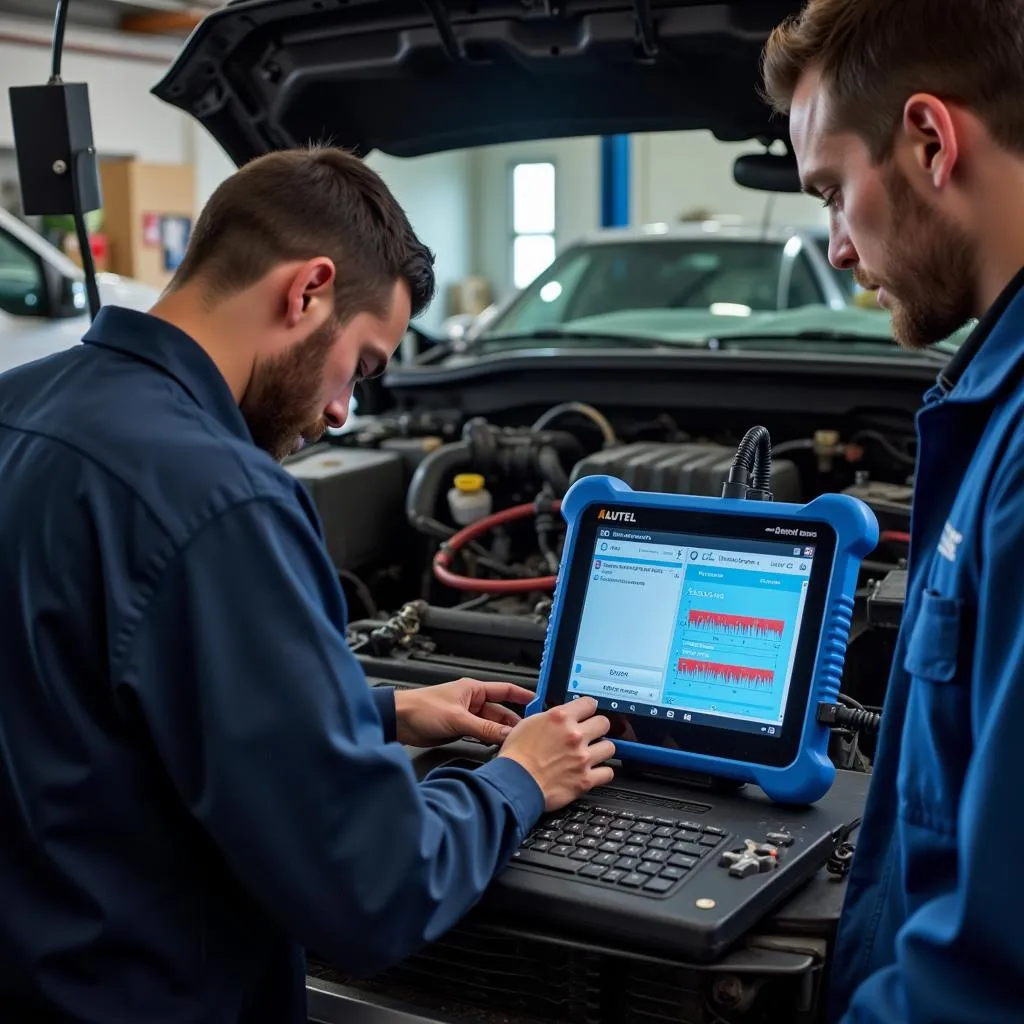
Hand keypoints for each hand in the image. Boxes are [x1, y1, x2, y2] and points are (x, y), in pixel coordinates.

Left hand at [393, 678, 534, 746]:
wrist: (398, 721)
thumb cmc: (421, 709)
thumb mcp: (457, 719)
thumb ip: (484, 728)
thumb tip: (506, 734)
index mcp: (473, 690)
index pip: (505, 690)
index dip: (523, 696)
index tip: (539, 703)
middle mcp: (471, 701)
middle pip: (500, 712)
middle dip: (513, 722)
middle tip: (528, 735)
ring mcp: (466, 716)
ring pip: (490, 725)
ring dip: (500, 734)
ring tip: (515, 744)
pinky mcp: (458, 730)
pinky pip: (480, 734)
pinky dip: (488, 740)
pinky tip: (496, 749)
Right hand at [498, 697, 614, 811]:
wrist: (514, 783)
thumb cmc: (516, 756)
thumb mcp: (528, 724)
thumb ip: (549, 717)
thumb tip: (558, 715)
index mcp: (560, 718)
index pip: (589, 703)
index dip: (588, 708)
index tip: (587, 712)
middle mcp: (574, 735)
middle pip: (604, 723)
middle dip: (597, 727)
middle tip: (591, 733)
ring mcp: (582, 758)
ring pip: (610, 747)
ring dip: (601, 750)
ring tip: (592, 753)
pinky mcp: (585, 780)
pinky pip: (608, 772)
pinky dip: (602, 772)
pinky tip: (594, 771)